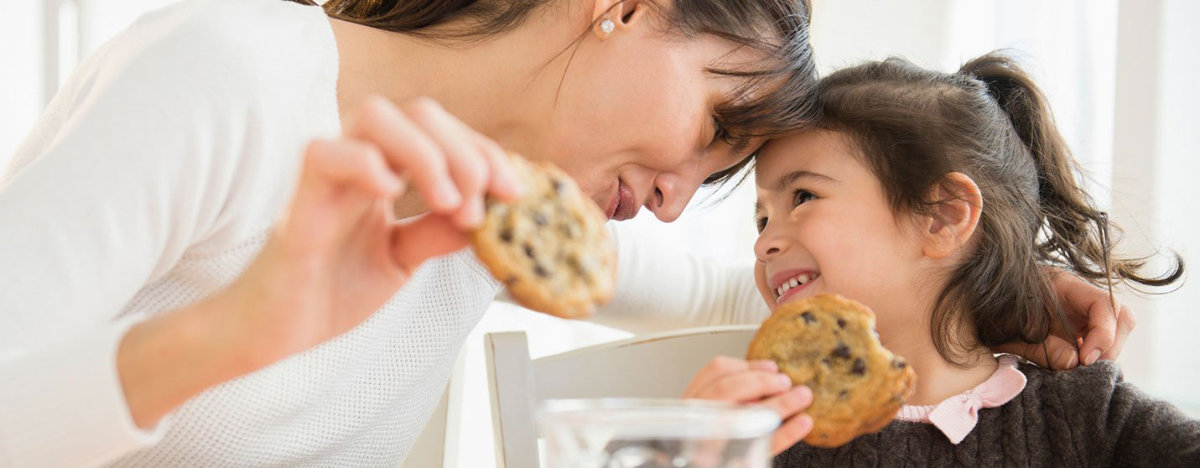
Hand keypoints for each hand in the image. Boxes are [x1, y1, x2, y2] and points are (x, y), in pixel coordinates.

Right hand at [222, 95, 520, 364]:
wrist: (274, 337)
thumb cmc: (327, 293)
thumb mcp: (400, 260)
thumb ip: (437, 233)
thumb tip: (488, 213)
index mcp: (384, 172)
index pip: (441, 132)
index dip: (485, 154)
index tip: (515, 192)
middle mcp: (357, 163)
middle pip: (417, 112)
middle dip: (465, 150)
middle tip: (484, 202)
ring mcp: (327, 178)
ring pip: (373, 115)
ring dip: (425, 152)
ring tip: (450, 203)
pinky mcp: (299, 204)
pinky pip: (323, 154)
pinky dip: (364, 163)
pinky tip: (392, 193)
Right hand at [683, 356, 813, 454]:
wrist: (717, 462)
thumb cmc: (717, 441)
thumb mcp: (715, 413)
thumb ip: (733, 395)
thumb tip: (771, 374)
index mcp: (691, 404)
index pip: (715, 372)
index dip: (746, 366)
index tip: (772, 367)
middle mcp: (696, 421)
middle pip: (725, 390)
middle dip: (761, 382)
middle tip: (786, 382)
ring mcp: (711, 444)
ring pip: (744, 416)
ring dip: (779, 403)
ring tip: (803, 397)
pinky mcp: (732, 462)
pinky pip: (763, 446)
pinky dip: (786, 433)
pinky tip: (803, 423)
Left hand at [994, 268, 1134, 369]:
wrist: (971, 310)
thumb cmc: (987, 314)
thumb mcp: (1010, 332)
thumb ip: (1042, 348)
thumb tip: (1076, 363)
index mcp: (1062, 285)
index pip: (1104, 304)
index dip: (1104, 333)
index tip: (1086, 360)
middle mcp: (1077, 296)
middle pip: (1120, 316)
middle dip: (1110, 345)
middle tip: (1086, 368)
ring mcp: (1079, 312)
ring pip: (1115, 330)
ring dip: (1104, 353)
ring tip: (1080, 369)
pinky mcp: (1077, 328)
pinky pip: (1099, 341)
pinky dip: (1094, 357)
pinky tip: (1075, 367)